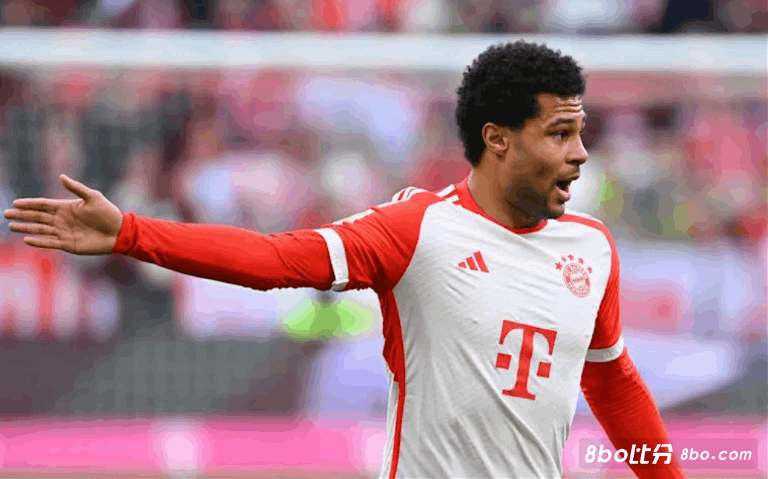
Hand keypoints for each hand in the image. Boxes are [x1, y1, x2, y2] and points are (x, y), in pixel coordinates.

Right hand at [3, 174, 123, 254]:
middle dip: (22, 216)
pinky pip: (50, 242)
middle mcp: (62, 220)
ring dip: (26, 228)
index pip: (43, 205)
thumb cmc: (108, 213)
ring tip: (12, 226)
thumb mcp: (93, 197)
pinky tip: (27, 239)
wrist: (119, 232)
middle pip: (37, 217)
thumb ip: (76, 188)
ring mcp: (64, 232)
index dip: (29, 204)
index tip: (15, 203)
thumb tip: (61, 176)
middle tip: (6, 214)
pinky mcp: (68, 244)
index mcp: (66, 207)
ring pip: (40, 230)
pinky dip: (39, 241)